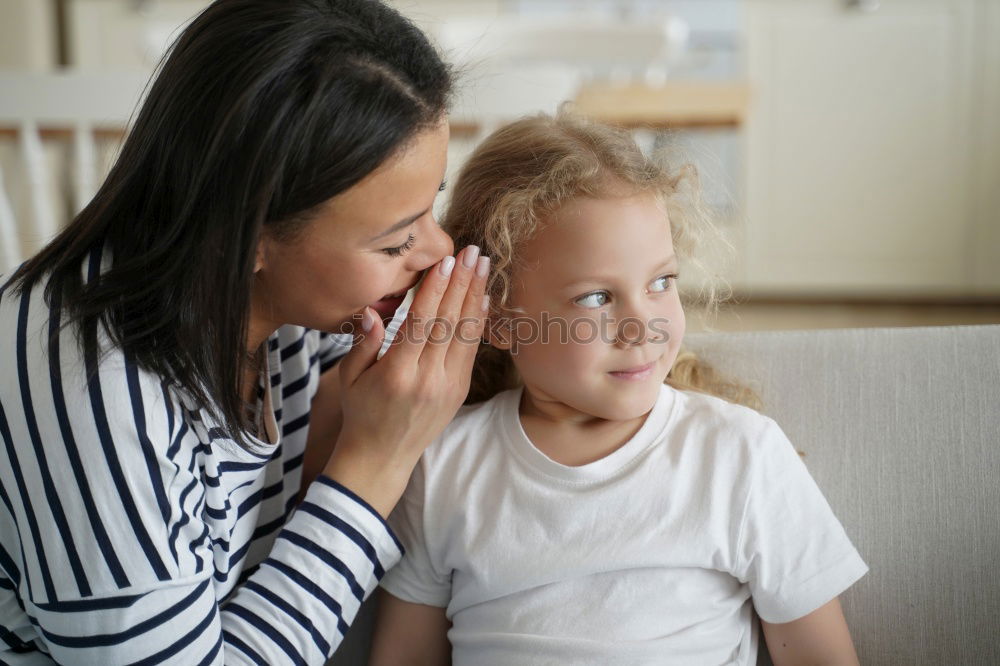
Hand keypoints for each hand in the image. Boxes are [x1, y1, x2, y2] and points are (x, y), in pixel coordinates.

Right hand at [323, 245, 488, 516]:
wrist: (381, 459)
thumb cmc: (360, 413)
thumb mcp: (350, 379)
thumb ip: (363, 343)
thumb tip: (373, 311)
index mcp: (398, 373)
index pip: (422, 322)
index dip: (436, 289)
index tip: (446, 262)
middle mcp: (428, 378)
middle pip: (450, 321)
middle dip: (462, 282)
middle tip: (473, 251)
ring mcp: (448, 386)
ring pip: (466, 333)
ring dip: (476, 295)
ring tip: (483, 265)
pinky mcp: (459, 390)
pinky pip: (471, 349)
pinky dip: (478, 322)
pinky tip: (482, 298)